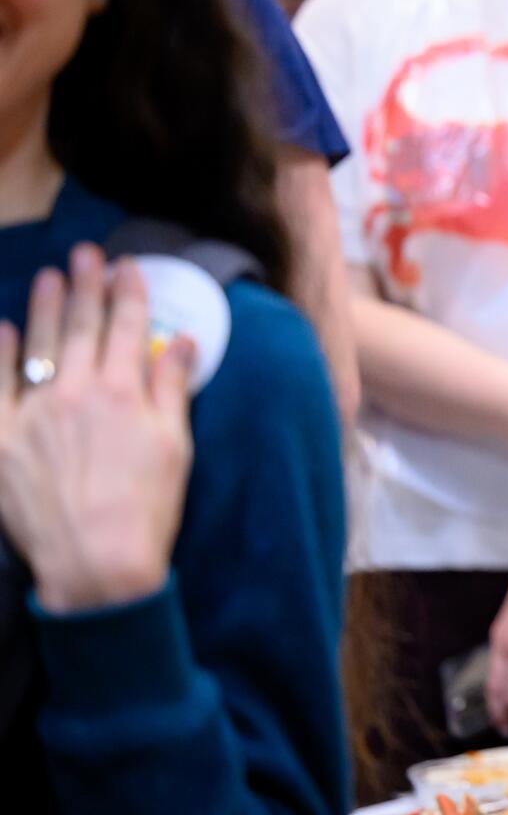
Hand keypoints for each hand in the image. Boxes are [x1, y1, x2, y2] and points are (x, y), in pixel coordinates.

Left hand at [0, 245, 196, 613]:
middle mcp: (76, 393)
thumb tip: (182, 341)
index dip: (129, 293)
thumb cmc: (147, 507)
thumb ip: (172, 387)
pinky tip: (3, 331)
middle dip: (86, 286)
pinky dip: (0, 356)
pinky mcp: (3, 441)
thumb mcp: (175, 444)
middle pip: (81, 327)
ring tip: (50, 277)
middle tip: (87, 254)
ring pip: (39, 347)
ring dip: (45, 308)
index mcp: (123, 392)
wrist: (96, 561)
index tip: (129, 266)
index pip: (128, 327)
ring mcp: (34, 415)